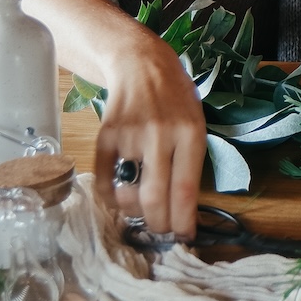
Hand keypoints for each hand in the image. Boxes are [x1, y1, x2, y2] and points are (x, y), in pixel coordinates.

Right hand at [92, 25, 207, 237]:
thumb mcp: (195, 123)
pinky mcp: (105, 136)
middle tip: (160, 229)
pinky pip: (105, 181)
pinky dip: (111, 197)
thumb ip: (189, 161)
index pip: (186, 189)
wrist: (141, 64)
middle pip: (155, 198)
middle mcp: (161, 134)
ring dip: (134, 211)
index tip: (184, 237)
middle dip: (158, 225)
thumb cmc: (175, 98)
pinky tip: (120, 194)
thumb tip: (182, 209)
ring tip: (141, 207)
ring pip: (128, 193)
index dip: (184, 220)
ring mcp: (131, 135)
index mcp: (191, 133)